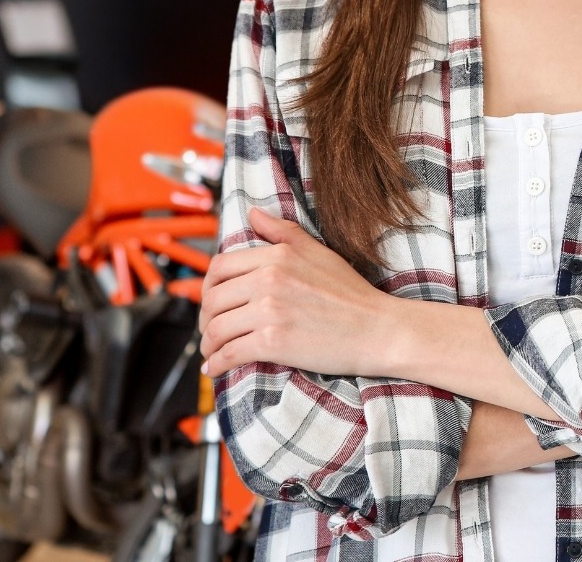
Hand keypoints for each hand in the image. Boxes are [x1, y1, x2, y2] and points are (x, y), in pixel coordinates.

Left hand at [198, 207, 396, 379]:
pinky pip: (230, 353)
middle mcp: (268, 279)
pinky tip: (214, 368)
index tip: (211, 300)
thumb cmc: (350, 292)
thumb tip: (252, 214)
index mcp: (276, 255)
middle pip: (213, 298)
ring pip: (217, 328)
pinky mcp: (272, 343)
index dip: (208, 285)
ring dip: (207, 344)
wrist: (376, 329)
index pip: (220, 266)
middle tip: (209, 329)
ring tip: (210, 352)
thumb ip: (281, 231)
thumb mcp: (317, 250)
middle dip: (204, 317)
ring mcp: (269, 312)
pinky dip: (216, 363)